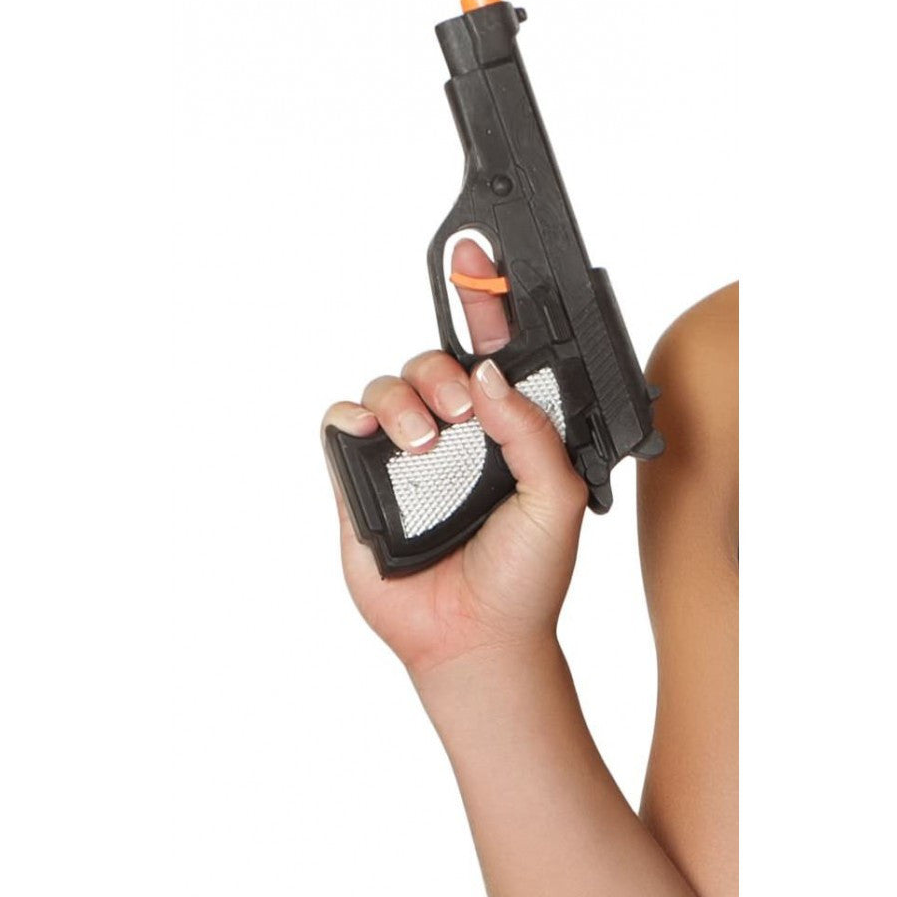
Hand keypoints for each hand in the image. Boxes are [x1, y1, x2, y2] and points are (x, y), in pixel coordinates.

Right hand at [322, 240, 588, 680]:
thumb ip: (531, 430)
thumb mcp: (555, 497)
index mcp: (505, 429)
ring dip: (403, 400)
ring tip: (426, 444)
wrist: (476, 639)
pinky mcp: (361, 479)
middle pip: (433, 359)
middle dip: (444, 368)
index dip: (485, 301)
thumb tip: (491, 374)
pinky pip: (340, 423)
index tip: (477, 257)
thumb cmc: (524, 576)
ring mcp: (405, 454)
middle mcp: (454, 433)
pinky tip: (375, 439)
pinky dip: (351, 418)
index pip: (493, 350)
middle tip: (464, 409)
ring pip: (387, 385)